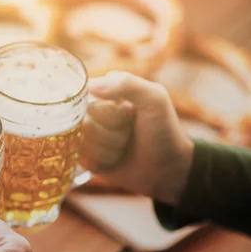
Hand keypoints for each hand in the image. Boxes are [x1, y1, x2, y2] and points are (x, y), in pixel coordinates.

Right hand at [80, 71, 193, 203]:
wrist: (168, 168)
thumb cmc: (163, 129)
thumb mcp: (154, 99)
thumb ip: (126, 83)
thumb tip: (90, 86)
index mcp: (105, 92)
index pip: (84, 98)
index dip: (105, 111)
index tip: (126, 113)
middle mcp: (92, 112)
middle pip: (83, 123)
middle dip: (110, 133)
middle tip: (128, 133)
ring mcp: (87, 136)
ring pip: (82, 143)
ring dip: (108, 149)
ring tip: (124, 147)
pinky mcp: (86, 157)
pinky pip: (82, 160)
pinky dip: (102, 162)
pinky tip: (115, 160)